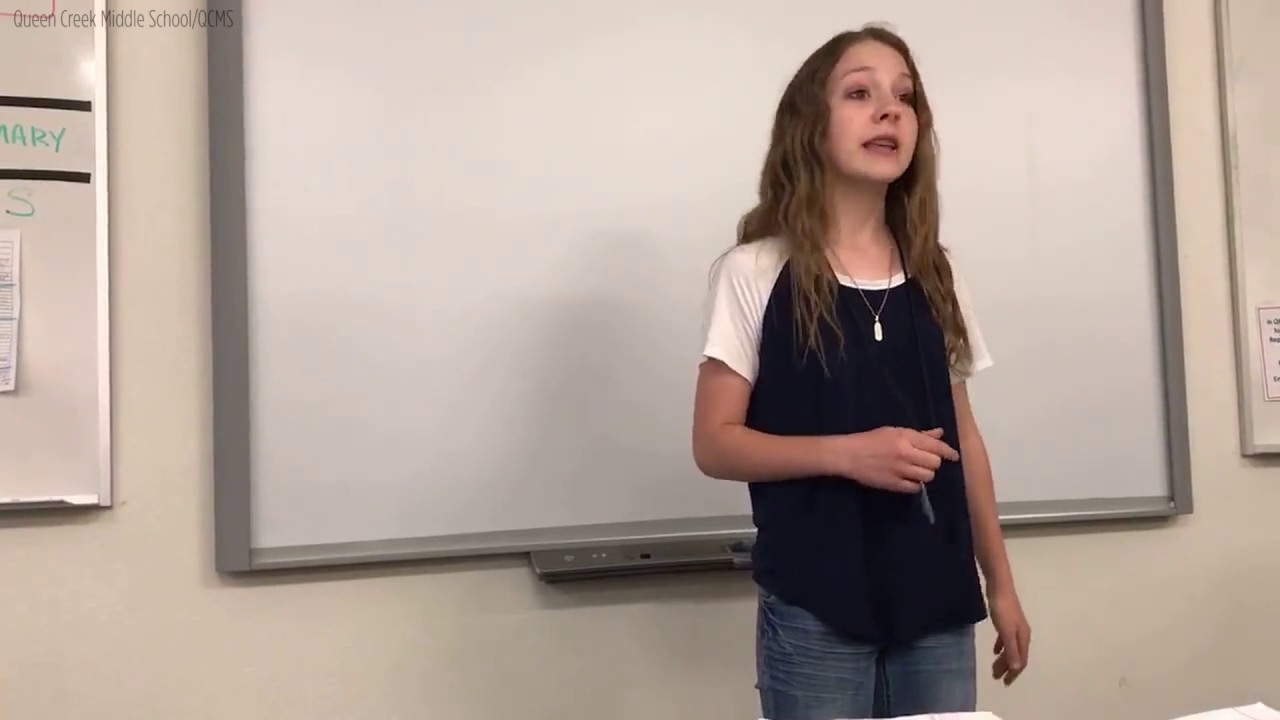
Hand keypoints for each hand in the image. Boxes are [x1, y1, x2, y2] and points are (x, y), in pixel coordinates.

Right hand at [835, 426, 959, 492]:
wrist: (849, 455)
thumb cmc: (871, 440)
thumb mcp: (894, 431)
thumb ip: (918, 435)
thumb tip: (939, 434)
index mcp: (905, 437)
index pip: (935, 446)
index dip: (948, 452)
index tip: (954, 456)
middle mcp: (905, 453)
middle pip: (934, 462)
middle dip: (933, 462)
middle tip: (926, 461)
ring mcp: (900, 470)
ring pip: (928, 476)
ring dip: (926, 474)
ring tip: (917, 471)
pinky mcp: (894, 484)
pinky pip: (915, 488)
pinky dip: (915, 484)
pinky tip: (909, 479)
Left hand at [989, 587, 1030, 685]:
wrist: (999, 586)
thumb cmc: (1002, 609)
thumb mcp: (1006, 631)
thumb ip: (1011, 649)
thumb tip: (1017, 668)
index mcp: (1023, 638)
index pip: (1021, 661)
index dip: (1014, 673)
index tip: (1005, 683)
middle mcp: (1022, 634)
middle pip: (1016, 656)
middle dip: (1008, 668)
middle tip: (996, 677)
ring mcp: (1015, 627)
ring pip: (1011, 648)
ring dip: (1004, 659)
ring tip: (995, 668)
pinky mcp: (1007, 620)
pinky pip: (1005, 639)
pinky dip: (1001, 647)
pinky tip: (995, 651)